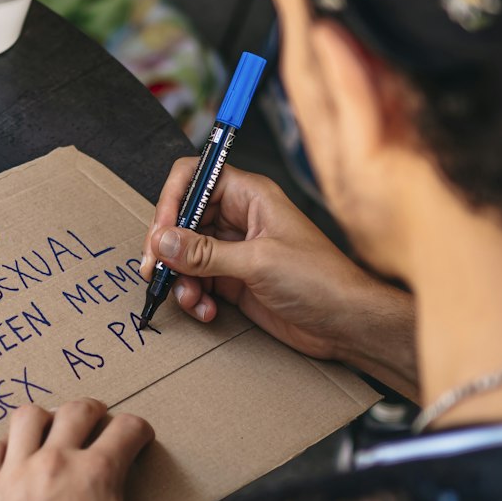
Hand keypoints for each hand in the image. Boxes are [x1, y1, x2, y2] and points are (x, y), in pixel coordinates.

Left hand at [0, 400, 153, 500]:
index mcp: (98, 476)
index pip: (127, 429)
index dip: (138, 429)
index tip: (138, 435)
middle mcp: (56, 464)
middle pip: (77, 411)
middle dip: (93, 411)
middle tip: (98, 420)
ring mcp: (16, 474)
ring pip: (27, 417)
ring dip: (44, 419)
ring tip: (50, 429)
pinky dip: (2, 449)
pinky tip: (10, 460)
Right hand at [141, 163, 416, 394]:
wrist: (346, 323)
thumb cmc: (320, 280)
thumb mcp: (258, 262)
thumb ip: (205, 253)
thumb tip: (164, 241)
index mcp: (250, 197)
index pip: (196, 177)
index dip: (172, 199)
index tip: (161, 231)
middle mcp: (239, 219)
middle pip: (183, 219)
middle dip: (168, 247)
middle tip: (156, 270)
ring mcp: (235, 251)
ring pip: (186, 255)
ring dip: (180, 278)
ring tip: (190, 298)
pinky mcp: (234, 281)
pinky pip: (198, 282)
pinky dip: (194, 296)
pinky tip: (206, 311)